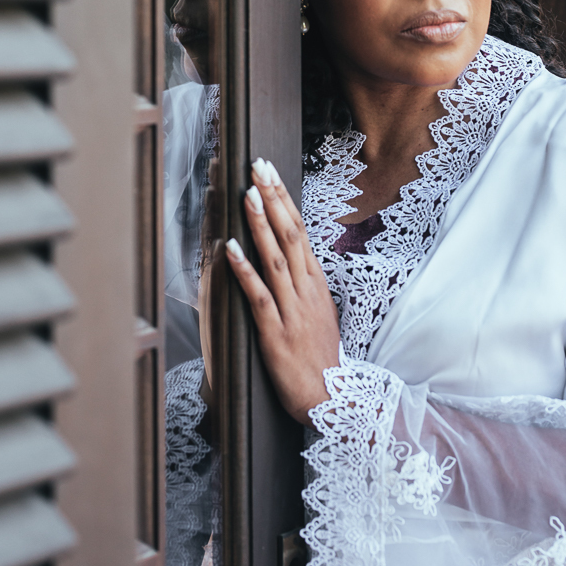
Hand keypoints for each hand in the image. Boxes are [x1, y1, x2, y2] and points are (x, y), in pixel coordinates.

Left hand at [226, 157, 340, 425]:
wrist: (333, 399)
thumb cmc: (321, 355)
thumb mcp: (318, 308)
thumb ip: (303, 280)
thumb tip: (290, 251)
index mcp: (315, 281)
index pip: (299, 229)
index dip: (283, 198)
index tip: (270, 171)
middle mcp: (306, 289)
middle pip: (290, 234)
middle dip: (273, 197)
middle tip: (258, 166)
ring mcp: (292, 309)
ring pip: (276, 258)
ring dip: (259, 225)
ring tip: (246, 195)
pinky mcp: (276, 333)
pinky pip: (260, 296)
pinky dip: (245, 271)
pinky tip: (231, 250)